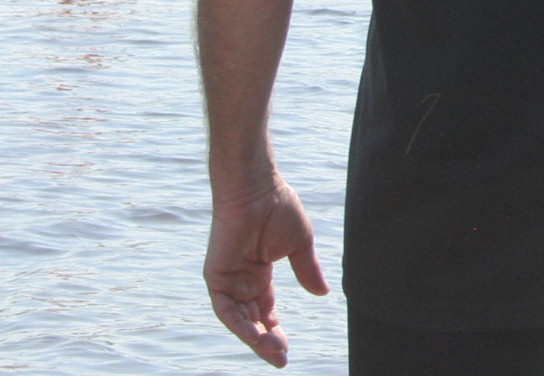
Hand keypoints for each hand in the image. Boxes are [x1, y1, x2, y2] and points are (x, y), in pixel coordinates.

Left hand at [205, 172, 327, 366]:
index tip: (286, 351)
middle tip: (281, 359)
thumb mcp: (300, 245)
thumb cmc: (279, 208)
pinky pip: (226, 308)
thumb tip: (323, 294)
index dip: (275, 330)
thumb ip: (308, 270)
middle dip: (266, 341)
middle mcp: (241, 281)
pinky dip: (240, 324)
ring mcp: (227, 279)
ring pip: (239, 319)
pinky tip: (255, 337)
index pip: (266, 311)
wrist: (258, 189)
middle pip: (253, 320)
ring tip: (275, 351)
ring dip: (255, 338)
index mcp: (259, 274)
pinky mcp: (216, 276)